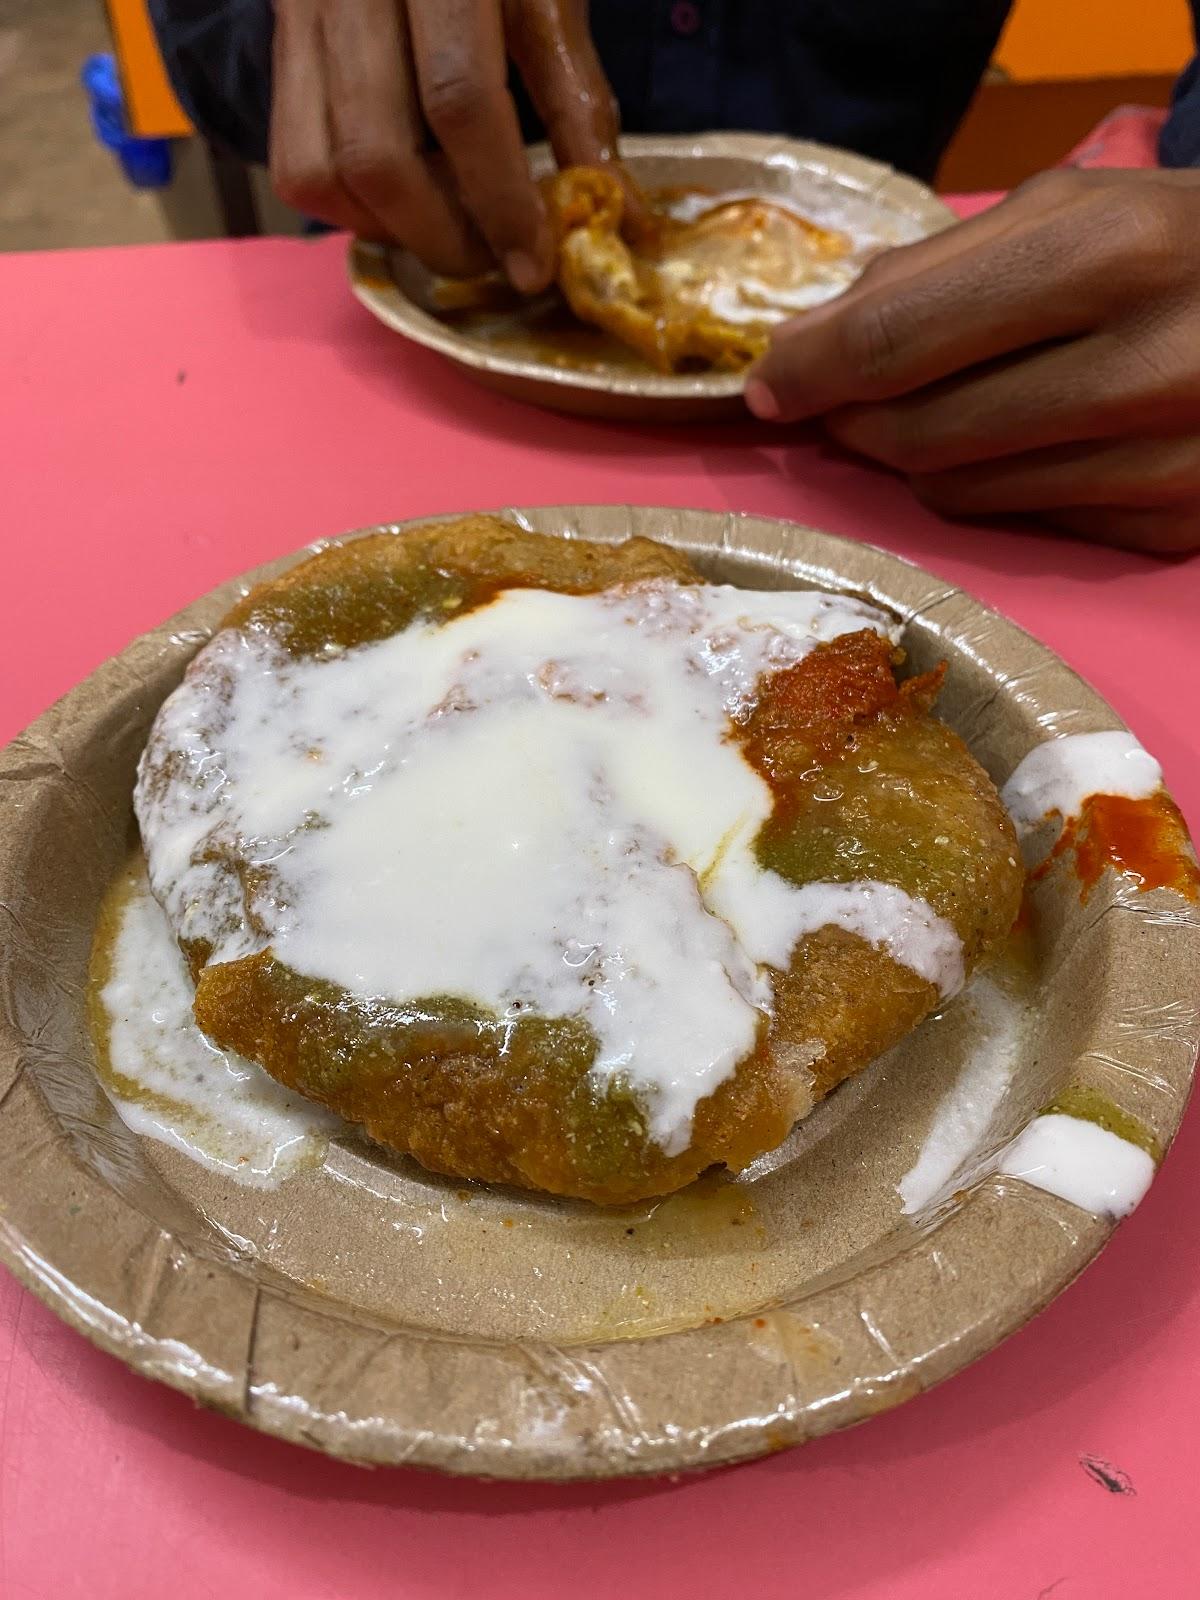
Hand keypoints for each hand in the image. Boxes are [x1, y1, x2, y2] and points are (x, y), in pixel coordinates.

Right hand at [270, 0, 618, 289]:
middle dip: (442, 236)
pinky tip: (407, 200)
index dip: (501, 199)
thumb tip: (609, 206)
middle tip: (492, 259)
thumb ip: (575, 93)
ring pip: (319, 171)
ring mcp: (300, 12)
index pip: (458, 99)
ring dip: (391, 230)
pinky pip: (292, 159)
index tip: (535, 264)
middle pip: (374, 155)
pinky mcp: (281, 41)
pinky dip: (351, 206)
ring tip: (451, 230)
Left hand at [746, 169, 1199, 554]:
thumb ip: (926, 274)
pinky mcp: (1178, 525)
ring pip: (960, 494)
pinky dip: (994, 489)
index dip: (810, 370)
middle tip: (839, 401)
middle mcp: (1149, 363)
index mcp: (1113, 253)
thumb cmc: (1169, 241)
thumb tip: (801, 347)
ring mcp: (1171, 459)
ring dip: (916, 458)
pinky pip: (1026, 526)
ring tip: (938, 409)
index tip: (769, 384)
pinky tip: (1021, 444)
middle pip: (918, 432)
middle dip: (853, 419)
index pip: (899, 339)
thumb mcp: (1063, 210)